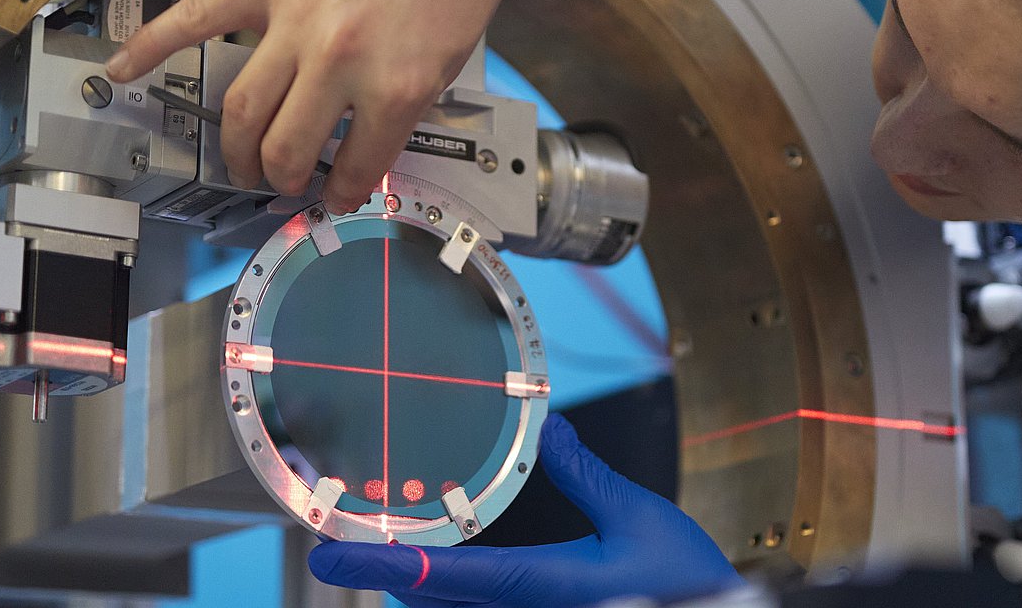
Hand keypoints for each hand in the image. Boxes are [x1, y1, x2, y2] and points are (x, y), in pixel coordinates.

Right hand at [105, 0, 592, 212]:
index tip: (336, 197)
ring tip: (240, 163)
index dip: (344, 190)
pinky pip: (198, 17)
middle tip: (281, 184)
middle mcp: (341, 61)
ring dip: (237, 146)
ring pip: (245, 106)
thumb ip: (405, 98)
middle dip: (281, 177)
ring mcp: (297, 19)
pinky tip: (124, 71)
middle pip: (286, 145)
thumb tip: (368, 134)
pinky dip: (154, 45)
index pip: (358, 164)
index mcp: (397, 85)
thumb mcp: (452, 51)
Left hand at [309, 415, 744, 607]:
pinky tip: (450, 579)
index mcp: (545, 591)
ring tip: (390, 556)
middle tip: (346, 546)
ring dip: (424, 586)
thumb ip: (588, 476)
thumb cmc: (690, 587)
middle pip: (436, 602)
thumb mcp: (640, 520)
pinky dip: (458, 597)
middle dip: (393, 573)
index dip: (383, 563)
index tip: (331, 555)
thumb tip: (555, 430)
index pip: (446, 575)